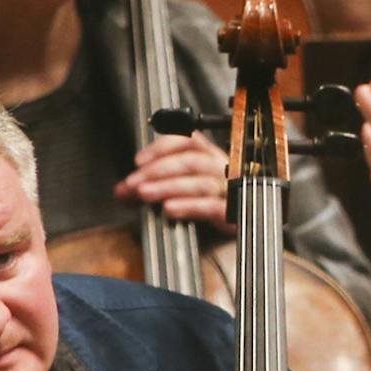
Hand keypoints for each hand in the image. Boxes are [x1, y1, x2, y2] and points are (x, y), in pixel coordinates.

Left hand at [118, 132, 234, 232]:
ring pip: (200, 182)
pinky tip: (170, 210)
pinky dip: (189, 206)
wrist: (249, 229)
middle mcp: (222, 169)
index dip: (162, 147)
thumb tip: (122, 191)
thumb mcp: (181, 191)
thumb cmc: (211, 206)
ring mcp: (229, 190)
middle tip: (133, 183)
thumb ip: (152, 188)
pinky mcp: (233, 213)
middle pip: (191, 161)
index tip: (139, 161)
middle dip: (157, 170)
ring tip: (145, 194)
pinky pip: (212, 206)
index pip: (189, 140)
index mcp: (211, 157)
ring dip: (168, 187)